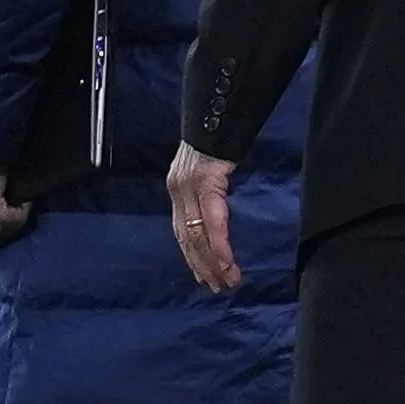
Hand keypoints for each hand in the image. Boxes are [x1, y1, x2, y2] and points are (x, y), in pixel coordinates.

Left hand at [166, 142, 239, 288]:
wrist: (215, 116)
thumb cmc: (214, 143)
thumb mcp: (203, 171)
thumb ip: (204, 194)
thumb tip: (212, 218)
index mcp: (177, 190)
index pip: (183, 232)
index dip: (192, 257)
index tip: (203, 276)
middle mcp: (178, 190)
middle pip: (189, 237)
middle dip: (204, 265)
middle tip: (217, 287)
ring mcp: (190, 187)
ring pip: (200, 233)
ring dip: (214, 261)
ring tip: (226, 280)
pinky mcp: (207, 182)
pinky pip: (213, 220)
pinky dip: (219, 243)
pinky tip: (226, 260)